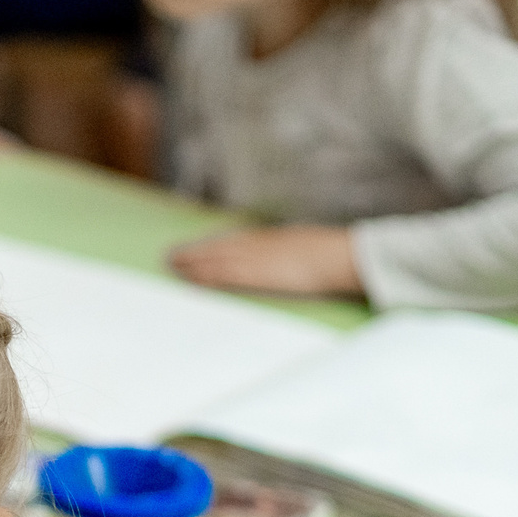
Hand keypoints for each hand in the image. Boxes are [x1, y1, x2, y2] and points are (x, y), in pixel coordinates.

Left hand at [168, 226, 361, 296]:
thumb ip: (298, 254)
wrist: (345, 257)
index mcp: (278, 239)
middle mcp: (263, 245)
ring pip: (218, 257)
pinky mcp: (257, 273)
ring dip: (193, 261)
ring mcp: (259, 258)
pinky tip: (191, 277)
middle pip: (223, 246)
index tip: (201, 247)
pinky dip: (206, 274)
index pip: (241, 241)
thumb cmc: (338, 257)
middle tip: (172, 255)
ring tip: (172, 264)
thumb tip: (293, 262)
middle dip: (197, 251)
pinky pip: (224, 273)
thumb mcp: (314, 249)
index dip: (218, 245)